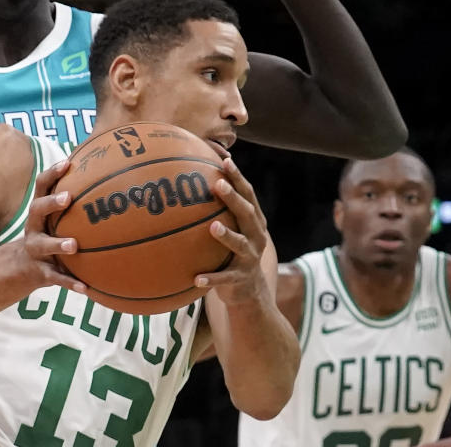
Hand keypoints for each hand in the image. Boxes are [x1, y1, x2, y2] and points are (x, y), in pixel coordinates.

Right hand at [19, 159, 86, 294]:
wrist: (25, 268)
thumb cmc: (51, 234)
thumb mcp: (57, 217)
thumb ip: (77, 200)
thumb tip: (110, 175)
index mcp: (40, 210)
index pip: (42, 185)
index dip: (52, 173)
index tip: (68, 162)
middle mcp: (34, 227)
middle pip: (36, 209)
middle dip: (51, 202)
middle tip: (68, 198)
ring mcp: (35, 250)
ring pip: (43, 244)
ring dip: (58, 243)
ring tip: (73, 245)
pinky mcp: (40, 272)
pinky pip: (55, 278)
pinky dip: (70, 282)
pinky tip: (85, 288)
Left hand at [195, 157, 269, 303]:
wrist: (250, 290)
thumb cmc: (233, 250)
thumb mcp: (233, 228)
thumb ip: (220, 208)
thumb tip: (194, 176)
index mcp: (254, 221)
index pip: (248, 195)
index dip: (238, 178)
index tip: (226, 161)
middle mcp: (256, 236)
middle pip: (247, 214)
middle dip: (234, 198)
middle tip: (219, 184)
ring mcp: (250, 258)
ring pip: (239, 244)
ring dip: (227, 235)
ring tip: (213, 227)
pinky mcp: (241, 278)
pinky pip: (225, 278)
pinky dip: (211, 279)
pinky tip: (196, 279)